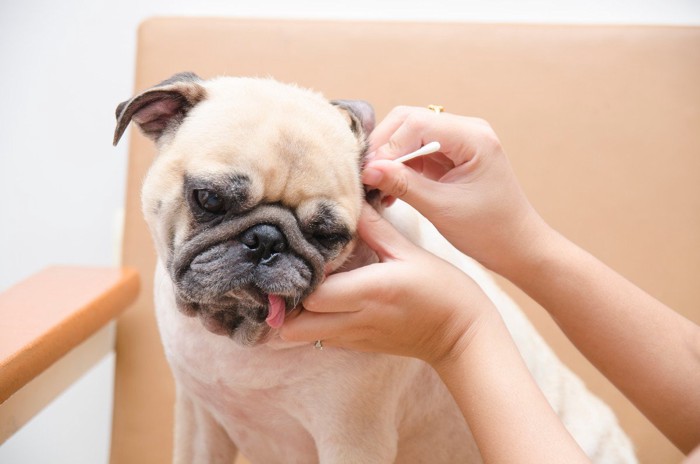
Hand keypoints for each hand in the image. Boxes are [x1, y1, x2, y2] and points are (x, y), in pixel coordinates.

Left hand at [280, 204, 494, 366]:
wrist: (463, 336)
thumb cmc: (443, 290)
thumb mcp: (410, 252)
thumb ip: (374, 229)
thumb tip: (351, 202)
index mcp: (369, 291)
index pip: (311, 294)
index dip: (297, 278)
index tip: (295, 256)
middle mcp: (357, 319)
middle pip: (296, 325)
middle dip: (285, 304)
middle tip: (288, 276)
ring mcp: (356, 337)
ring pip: (304, 337)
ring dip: (296, 316)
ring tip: (301, 288)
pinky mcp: (360, 346)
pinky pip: (322, 339)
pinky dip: (314, 325)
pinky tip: (322, 303)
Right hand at [362, 106, 549, 273]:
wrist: (516, 247)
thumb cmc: (489, 231)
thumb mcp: (442, 209)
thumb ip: (404, 185)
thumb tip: (368, 169)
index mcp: (473, 138)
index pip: (416, 123)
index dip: (387, 146)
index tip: (367, 174)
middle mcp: (466, 131)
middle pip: (409, 121)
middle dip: (384, 148)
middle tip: (365, 177)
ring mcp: (457, 142)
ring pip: (408, 135)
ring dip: (388, 159)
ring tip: (374, 186)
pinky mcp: (449, 157)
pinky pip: (414, 152)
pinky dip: (398, 168)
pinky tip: (388, 191)